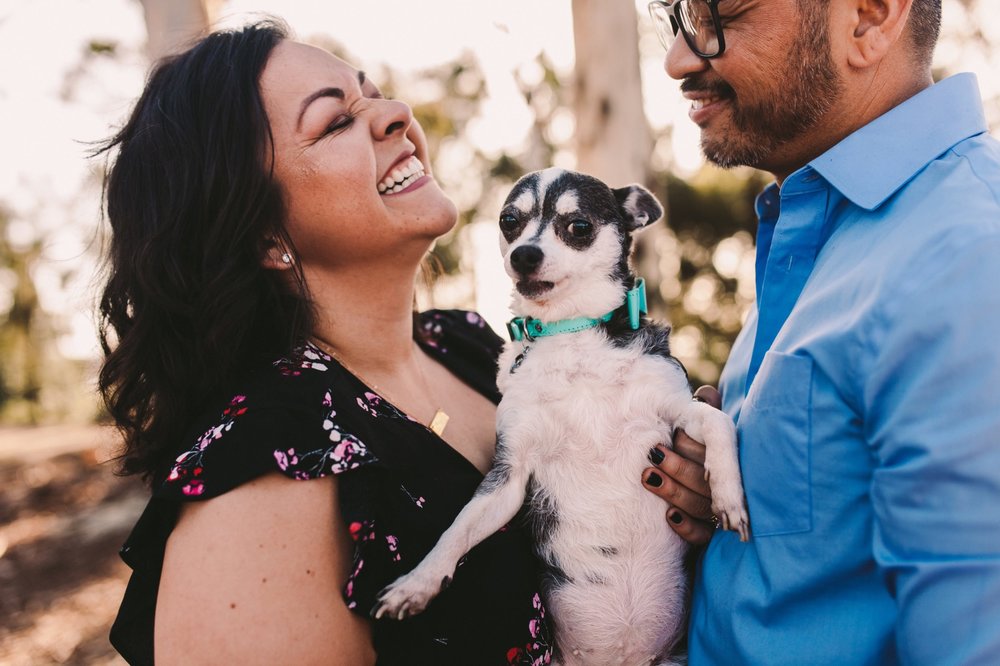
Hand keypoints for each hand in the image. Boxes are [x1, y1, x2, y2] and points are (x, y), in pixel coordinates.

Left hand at [643, 385, 720, 544]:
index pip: (720, 455)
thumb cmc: (687, 447)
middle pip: (708, 483)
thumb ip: (704, 411)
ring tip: (648, 477)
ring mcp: (718, 513)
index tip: (675, 434)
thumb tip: (707, 394)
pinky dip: (686, 528)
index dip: (697, 449)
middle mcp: (726, 487)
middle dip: (680, 469)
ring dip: (675, 492)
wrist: (670, 493)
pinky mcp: (708, 536)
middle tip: (654, 455)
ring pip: (701, 507)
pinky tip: (669, 517)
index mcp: (726, 458)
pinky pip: (702, 537)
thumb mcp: (697, 426)